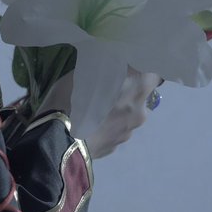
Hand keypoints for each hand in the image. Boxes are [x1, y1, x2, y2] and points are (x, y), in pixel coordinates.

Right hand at [39, 66, 163, 158]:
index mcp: (137, 86)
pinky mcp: (118, 145)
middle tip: (107, 86)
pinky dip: (109, 125)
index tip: (130, 65)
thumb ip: (103, 69)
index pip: (155, 71)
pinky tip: (90, 124)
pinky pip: (117, 129)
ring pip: (130, 113)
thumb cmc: (69, 101)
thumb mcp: (82, 73)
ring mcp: (130, 131)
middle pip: (142, 94)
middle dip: (129, 88)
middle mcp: (141, 109)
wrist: (56, 143)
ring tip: (95, 109)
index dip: (143, 68)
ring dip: (119, 108)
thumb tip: (109, 65)